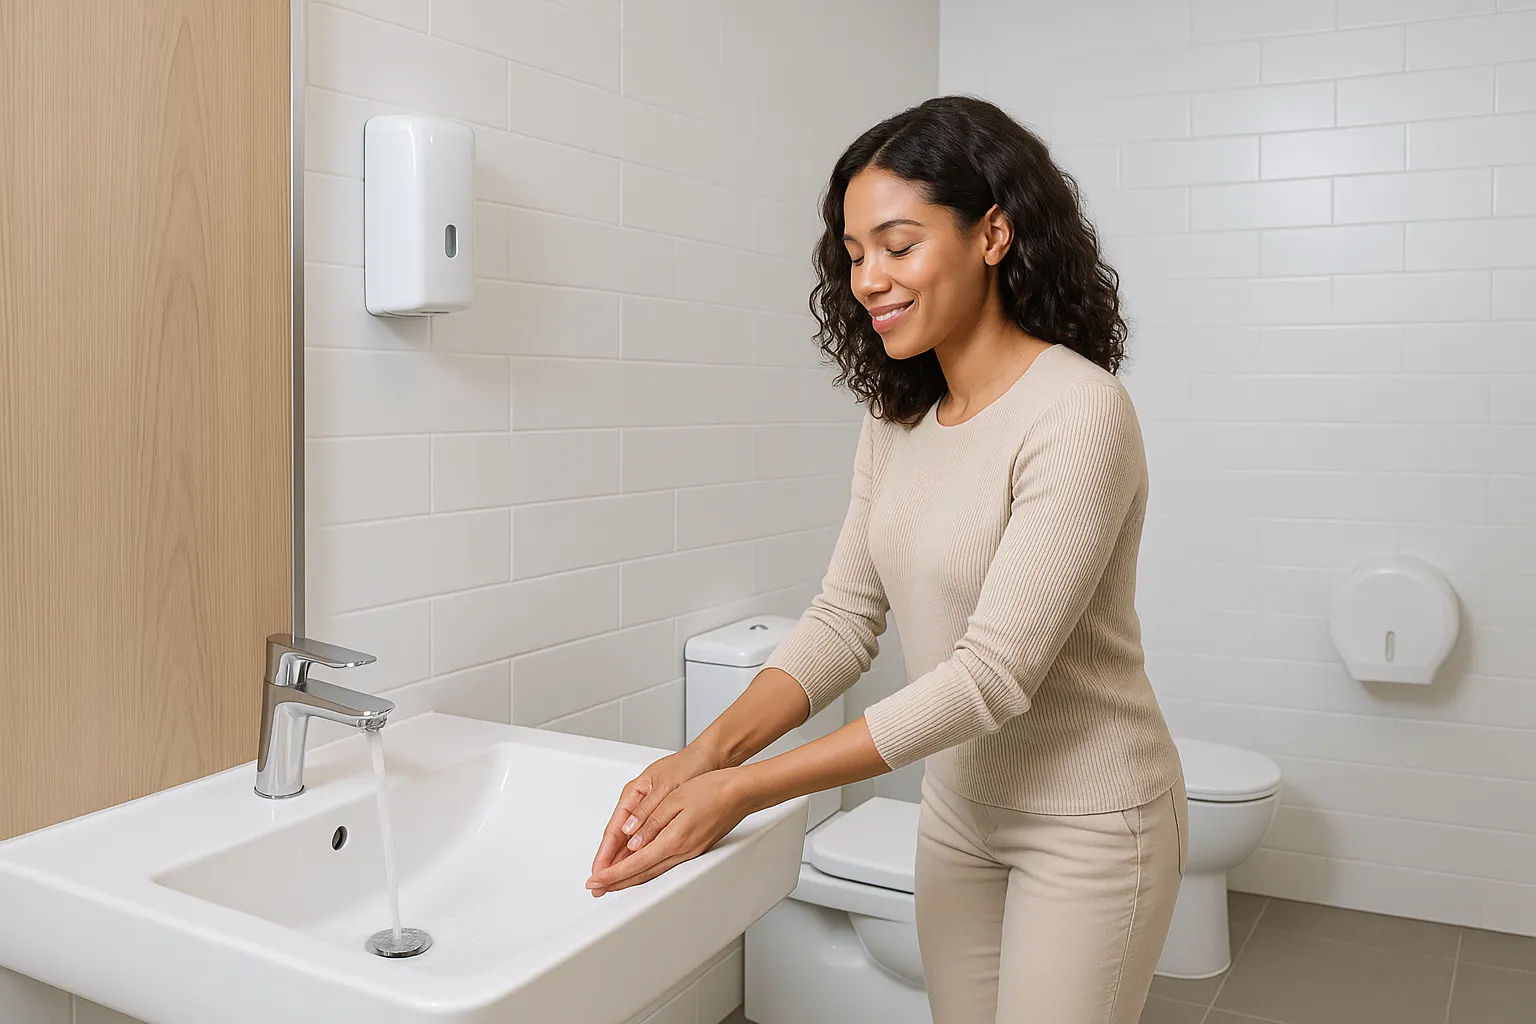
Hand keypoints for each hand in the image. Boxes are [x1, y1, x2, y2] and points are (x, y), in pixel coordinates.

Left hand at [585, 769, 751, 895]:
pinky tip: (640, 869)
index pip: (635, 863)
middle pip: (642, 874)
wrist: (741, 793)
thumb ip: (651, 820)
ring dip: (630, 879)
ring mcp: (690, 853)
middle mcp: (682, 852)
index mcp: (674, 839)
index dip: (611, 873)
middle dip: (616, 883)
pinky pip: (665, 866)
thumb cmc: (712, 789)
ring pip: (653, 872)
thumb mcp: (675, 798)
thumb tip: (632, 839)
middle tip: (596, 887)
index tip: (595, 879)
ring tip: (612, 882)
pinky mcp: (695, 849)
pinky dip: (646, 871)